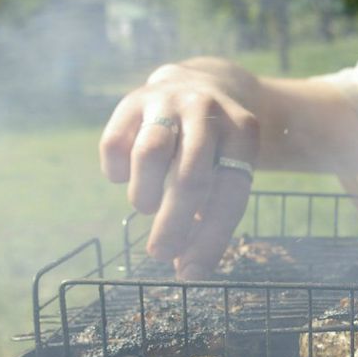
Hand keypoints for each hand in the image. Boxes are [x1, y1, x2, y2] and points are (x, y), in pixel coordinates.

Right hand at [99, 58, 259, 278]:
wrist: (202, 84)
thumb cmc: (216, 149)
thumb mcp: (229, 172)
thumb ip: (211, 219)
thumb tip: (188, 271)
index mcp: (243, 132)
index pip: (229, 192)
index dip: (210, 237)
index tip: (192, 272)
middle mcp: (207, 110)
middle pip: (189, 176)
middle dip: (172, 224)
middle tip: (160, 253)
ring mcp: (169, 101)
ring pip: (150, 154)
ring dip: (145, 194)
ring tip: (146, 206)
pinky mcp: (132, 100)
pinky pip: (115, 143)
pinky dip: (117, 171)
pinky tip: (125, 176)